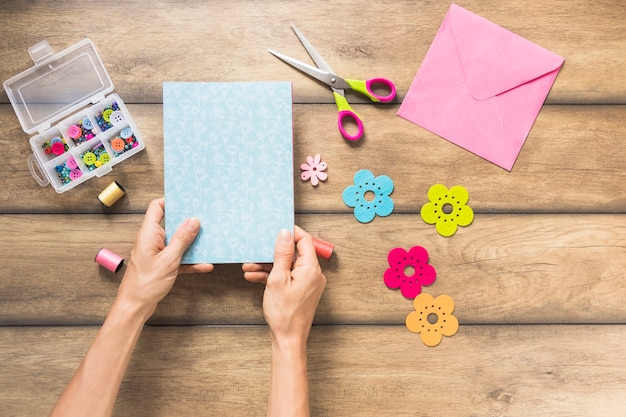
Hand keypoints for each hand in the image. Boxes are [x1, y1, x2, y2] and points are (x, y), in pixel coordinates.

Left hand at [117, 198, 213, 318]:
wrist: (136, 306)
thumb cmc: (145, 284)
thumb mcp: (169, 259)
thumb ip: (182, 239)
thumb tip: (193, 221)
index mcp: (149, 234)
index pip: (157, 207)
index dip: (171, 201)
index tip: (187, 200)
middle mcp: (152, 240)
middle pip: (171, 224)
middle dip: (187, 222)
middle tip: (204, 219)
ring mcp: (157, 252)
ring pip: (177, 242)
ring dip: (192, 244)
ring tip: (208, 241)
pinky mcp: (162, 265)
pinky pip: (179, 258)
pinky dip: (190, 261)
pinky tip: (204, 265)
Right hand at [243, 226, 325, 345]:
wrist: (288, 339)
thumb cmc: (284, 313)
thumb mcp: (277, 279)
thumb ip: (282, 254)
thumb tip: (285, 233)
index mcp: (311, 268)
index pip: (304, 240)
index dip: (290, 232)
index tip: (275, 228)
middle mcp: (313, 274)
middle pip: (293, 253)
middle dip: (272, 252)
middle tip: (256, 250)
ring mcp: (307, 283)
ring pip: (287, 266)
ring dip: (267, 265)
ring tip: (248, 267)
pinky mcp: (301, 290)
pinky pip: (287, 277)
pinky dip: (271, 276)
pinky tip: (253, 277)